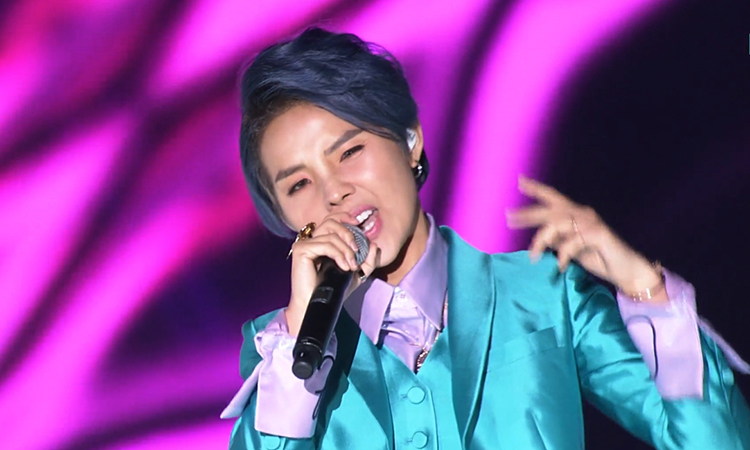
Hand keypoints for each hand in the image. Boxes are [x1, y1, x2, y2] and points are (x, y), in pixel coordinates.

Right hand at [285, 213, 381, 335]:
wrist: (319, 305)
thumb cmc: (334, 290)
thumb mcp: (356, 274)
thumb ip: (367, 260)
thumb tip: (374, 244)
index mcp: (321, 241)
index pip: (331, 219)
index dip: (345, 217)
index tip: (358, 223)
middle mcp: (311, 240)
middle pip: (330, 222)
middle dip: (348, 234)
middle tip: (357, 251)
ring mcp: (304, 244)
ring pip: (330, 235)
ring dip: (345, 250)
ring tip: (351, 266)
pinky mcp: (301, 250)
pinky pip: (325, 245)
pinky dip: (338, 254)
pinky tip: (343, 266)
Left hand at [506, 175, 666, 302]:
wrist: (626, 270)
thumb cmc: (598, 257)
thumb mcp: (571, 248)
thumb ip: (557, 240)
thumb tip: (540, 236)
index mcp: (576, 215)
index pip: (554, 197)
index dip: (537, 189)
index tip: (520, 181)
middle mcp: (583, 214)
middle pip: (551, 209)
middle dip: (528, 213)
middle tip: (508, 217)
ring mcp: (591, 222)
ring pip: (558, 224)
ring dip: (542, 240)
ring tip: (534, 256)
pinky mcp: (598, 234)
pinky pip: (573, 242)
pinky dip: (563, 254)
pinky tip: (559, 265)